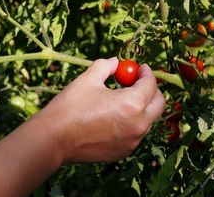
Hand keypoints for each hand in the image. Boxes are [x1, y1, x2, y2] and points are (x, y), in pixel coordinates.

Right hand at [36, 57, 164, 162]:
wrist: (54, 139)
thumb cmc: (70, 107)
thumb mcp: (88, 79)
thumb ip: (106, 66)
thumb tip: (116, 62)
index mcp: (132, 104)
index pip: (151, 85)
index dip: (146, 73)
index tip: (140, 68)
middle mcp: (138, 125)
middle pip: (159, 104)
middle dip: (151, 90)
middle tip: (137, 82)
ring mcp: (132, 142)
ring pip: (148, 120)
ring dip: (141, 106)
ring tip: (121, 98)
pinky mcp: (123, 152)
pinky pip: (135, 133)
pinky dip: (131, 121)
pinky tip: (113, 116)